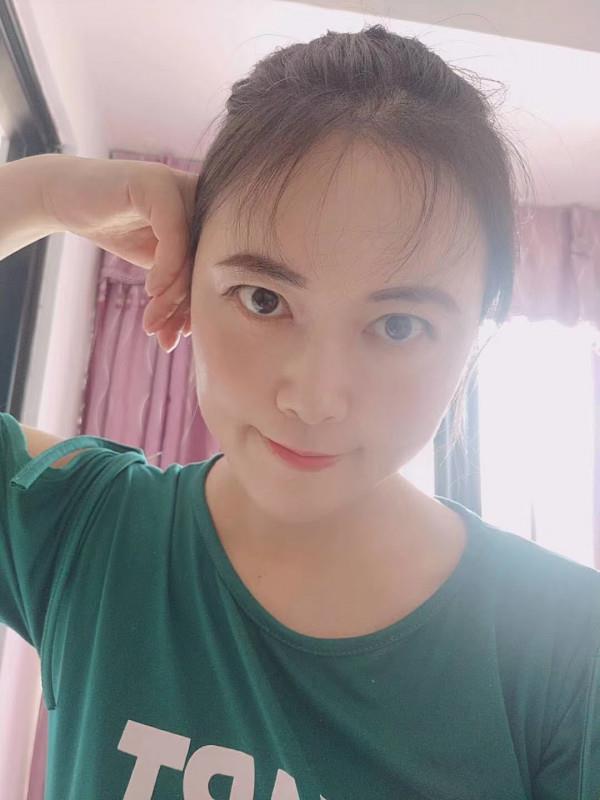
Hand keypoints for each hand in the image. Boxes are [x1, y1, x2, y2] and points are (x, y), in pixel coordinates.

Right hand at [42, 154, 197, 352]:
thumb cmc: (114, 228)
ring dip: (172, 295)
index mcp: (205, 212)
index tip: (180, 335)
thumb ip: (180, 279)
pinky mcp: (158, 184)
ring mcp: (181, 187)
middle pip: (205, 261)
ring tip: (154, 323)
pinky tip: (152, 291)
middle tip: (166, 338)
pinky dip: (166, 269)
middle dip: (185, 306)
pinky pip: (173, 235)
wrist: (67, 197)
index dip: (196, 304)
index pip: (212, 265)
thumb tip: (201, 325)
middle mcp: (199, 196)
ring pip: (191, 252)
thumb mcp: (154, 259)